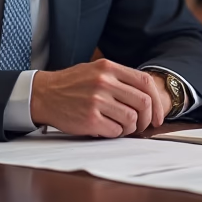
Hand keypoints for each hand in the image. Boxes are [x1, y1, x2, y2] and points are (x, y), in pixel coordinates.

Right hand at [30, 59, 171, 136]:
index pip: (146, 83)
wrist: (43, 94)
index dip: (157, 102)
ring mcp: (97, 101)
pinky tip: (107, 129)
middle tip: (143, 125)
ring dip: (130, 128)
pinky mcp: (89, 119)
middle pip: (143, 103)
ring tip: (121, 127)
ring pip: (131, 119)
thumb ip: (120, 78)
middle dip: (148, 118)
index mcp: (109, 68)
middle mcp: (104, 82)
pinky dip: (116, 133)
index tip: (158, 115)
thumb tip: (147, 95)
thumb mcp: (96, 70)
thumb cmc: (71, 84)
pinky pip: (116, 131)